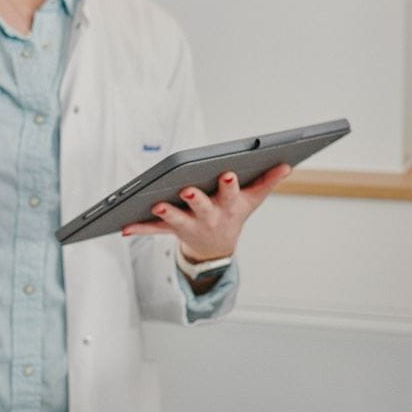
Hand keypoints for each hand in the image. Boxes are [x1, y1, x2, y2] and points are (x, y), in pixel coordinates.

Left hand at [120, 163, 294, 260]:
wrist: (218, 247)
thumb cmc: (235, 212)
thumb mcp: (253, 199)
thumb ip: (268, 181)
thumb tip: (287, 164)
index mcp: (229, 206)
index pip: (230, 193)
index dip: (229, 184)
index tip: (228, 173)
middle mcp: (209, 217)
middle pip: (202, 207)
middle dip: (196, 199)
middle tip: (187, 190)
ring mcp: (190, 225)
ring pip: (176, 219)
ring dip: (167, 213)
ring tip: (155, 205)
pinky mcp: (171, 230)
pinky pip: (154, 230)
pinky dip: (139, 228)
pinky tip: (123, 227)